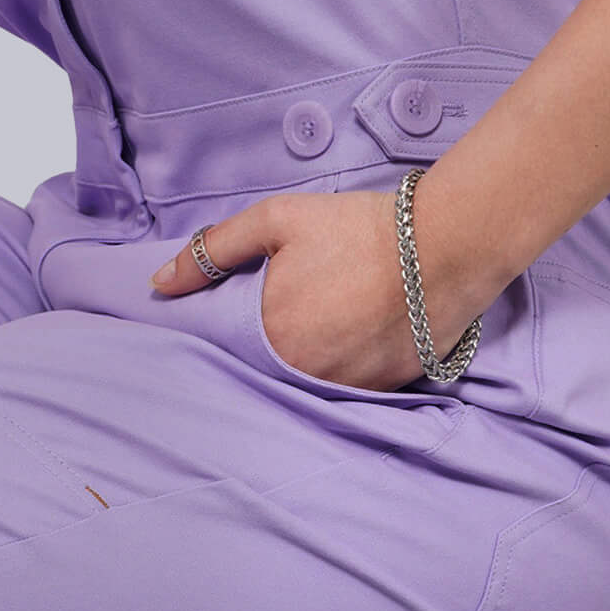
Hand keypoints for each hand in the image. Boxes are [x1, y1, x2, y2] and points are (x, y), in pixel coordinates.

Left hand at [148, 185, 497, 390]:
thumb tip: (161, 282)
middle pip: (262, 369)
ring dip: (300, 360)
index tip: (233, 309)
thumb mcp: (276, 220)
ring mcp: (346, 388)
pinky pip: (343, 386)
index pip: (223, 349)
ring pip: (303, 381)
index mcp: (270, 336)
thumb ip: (212, 251)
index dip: (223, 329)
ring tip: (321, 320)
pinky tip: (348, 334)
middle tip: (287, 308)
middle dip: (261, 345)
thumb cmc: (358, 228)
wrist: (448, 244)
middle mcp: (304, 374)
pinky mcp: (382, 390)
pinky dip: (338, 365)